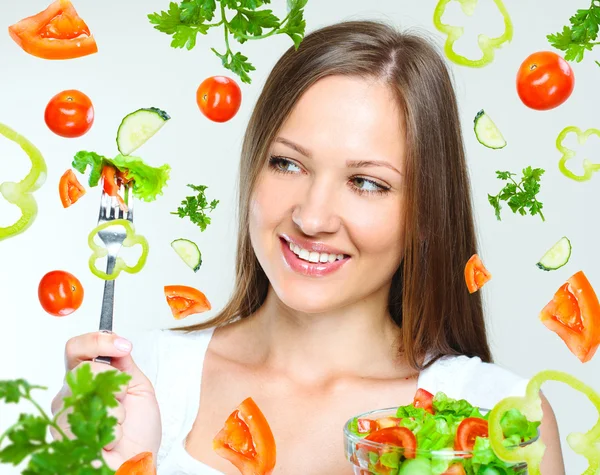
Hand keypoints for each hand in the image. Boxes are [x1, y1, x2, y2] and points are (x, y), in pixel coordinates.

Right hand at [51, 331, 161, 469]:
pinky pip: (85, 418)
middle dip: (114, 382)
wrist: (138, 462)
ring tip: (118, 423)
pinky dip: (109, 427)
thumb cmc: (140, 430)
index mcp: (87, 378)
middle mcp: (71, 393)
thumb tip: (118, 342)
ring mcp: (64, 413)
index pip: (77, 348)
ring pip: (86, 392)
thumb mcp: (139, 387)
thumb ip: (125, 364)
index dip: (98, 341)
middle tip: (123, 399)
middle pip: (83, 368)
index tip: (123, 345)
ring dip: (114, 408)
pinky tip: (110, 438)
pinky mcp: (63, 434)